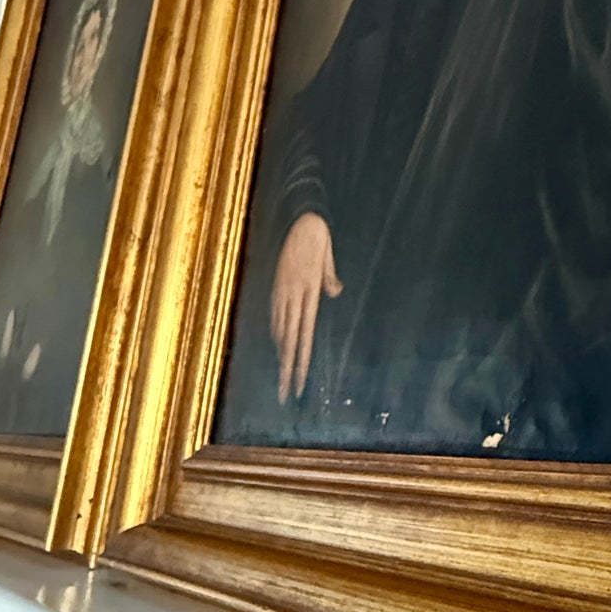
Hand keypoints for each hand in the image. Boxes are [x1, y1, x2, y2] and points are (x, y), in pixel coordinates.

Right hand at [270, 213, 341, 403]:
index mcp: (308, 292)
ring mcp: (281, 291)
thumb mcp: (329, 256)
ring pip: (280, 330)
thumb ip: (331, 278)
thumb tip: (336, 293)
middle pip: (289, 342)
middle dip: (287, 371)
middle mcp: (292, 296)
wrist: (299, 216)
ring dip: (281, 355)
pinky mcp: (276, 285)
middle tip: (286, 395)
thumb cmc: (318, 237)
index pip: (304, 337)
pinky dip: (277, 332)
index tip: (298, 383)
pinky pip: (275, 315)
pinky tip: (279, 344)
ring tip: (282, 378)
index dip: (300, 363)